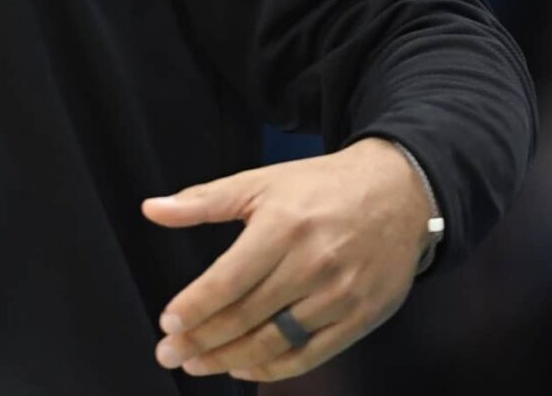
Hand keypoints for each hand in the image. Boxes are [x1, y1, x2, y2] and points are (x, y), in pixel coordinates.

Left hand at [140, 137, 430, 382]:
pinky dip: (272, 368)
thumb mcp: (261, 182)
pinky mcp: (361, 317)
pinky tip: (243, 367)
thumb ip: (204, 200)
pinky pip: (309, 355)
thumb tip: (152, 209)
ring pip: (274, 342)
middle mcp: (313, 264)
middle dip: (201, 341)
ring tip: (198, 365)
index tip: (167, 324)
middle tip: (169, 353)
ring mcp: (340, 295)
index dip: (194, 308)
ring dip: (229, 360)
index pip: (228, 281)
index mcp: (284, 227)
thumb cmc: (322, 186)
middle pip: (246, 316)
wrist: (399, 193)